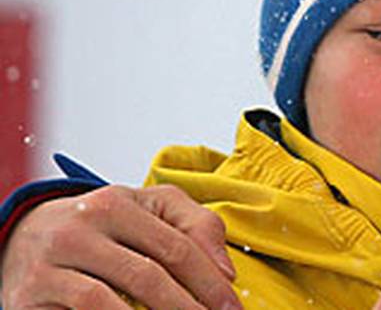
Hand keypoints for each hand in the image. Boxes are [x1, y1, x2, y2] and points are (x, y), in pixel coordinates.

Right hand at [0, 184, 242, 309]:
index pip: (176, 247)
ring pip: (108, 303)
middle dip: (187, 308)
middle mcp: (79, 229)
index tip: (231, 307)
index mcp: (116, 203)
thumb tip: (226, 272)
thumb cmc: (102, 223)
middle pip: (147, 277)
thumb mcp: (150, 209)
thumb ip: (196, 225)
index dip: (210, 282)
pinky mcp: (30, 293)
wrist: (26, 234)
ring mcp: (50, 262)